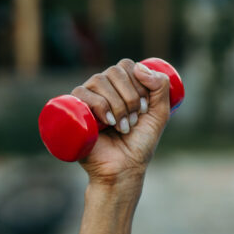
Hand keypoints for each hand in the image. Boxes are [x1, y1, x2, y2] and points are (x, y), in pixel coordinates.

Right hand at [70, 59, 172, 185]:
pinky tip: (108, 122)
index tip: (144, 109)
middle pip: (115, 71)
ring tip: (123, 127)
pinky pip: (82, 93)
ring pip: (100, 80)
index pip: (127, 66)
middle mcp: (101, 88)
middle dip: (130, 97)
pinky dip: (100, 106)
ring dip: (118, 105)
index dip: (139, 84)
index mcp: (120, 86)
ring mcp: (86, 98)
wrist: (124, 168)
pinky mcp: (73, 109)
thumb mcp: (159, 113)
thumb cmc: (140, 142)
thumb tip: (140, 67)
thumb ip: (161, 87)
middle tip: (135, 119)